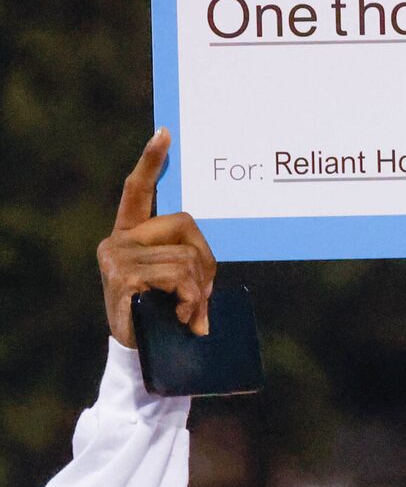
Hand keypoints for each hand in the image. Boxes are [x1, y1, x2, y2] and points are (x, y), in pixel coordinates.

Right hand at [98, 130, 215, 349]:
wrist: (139, 352)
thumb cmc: (161, 314)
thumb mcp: (176, 283)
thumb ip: (186, 260)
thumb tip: (202, 261)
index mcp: (130, 235)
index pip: (137, 191)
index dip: (151, 163)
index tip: (164, 134)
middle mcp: (118, 241)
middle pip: (186, 226)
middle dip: (206, 262)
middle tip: (199, 296)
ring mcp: (117, 258)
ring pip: (187, 258)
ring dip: (199, 290)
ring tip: (186, 311)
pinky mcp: (123, 277)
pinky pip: (178, 276)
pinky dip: (190, 299)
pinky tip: (177, 315)